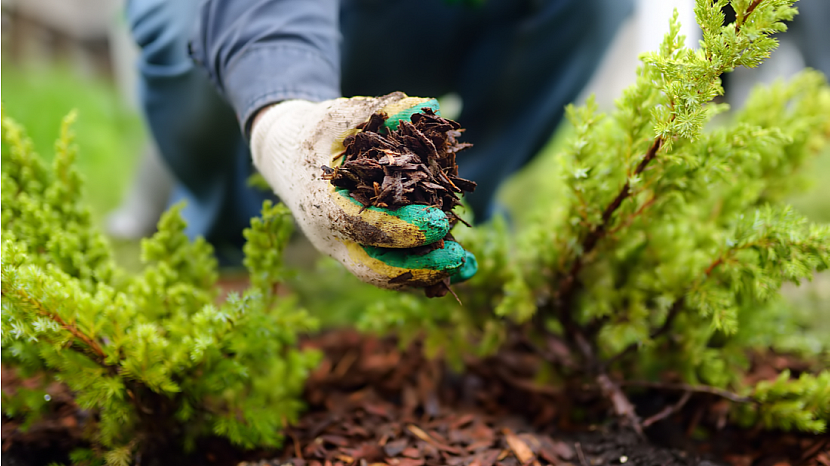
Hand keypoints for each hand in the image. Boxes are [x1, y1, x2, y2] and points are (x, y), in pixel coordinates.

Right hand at [250, 92, 476, 290]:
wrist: (285, 155)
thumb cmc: (316, 132)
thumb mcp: (342, 114)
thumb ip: (383, 111)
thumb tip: (427, 106)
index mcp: (321, 203)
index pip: (362, 225)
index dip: (403, 228)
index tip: (440, 222)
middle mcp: (329, 235)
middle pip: (374, 267)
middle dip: (418, 267)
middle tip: (458, 257)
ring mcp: (342, 249)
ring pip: (384, 275)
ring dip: (427, 275)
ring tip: (468, 268)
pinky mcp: (357, 251)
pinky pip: (391, 269)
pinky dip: (424, 271)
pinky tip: (461, 267)